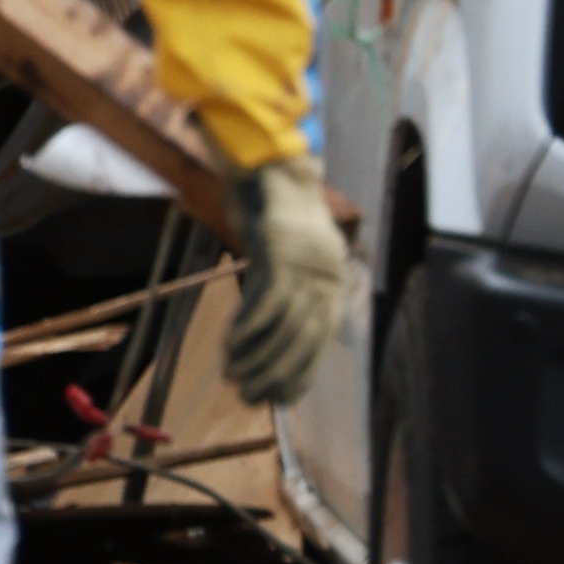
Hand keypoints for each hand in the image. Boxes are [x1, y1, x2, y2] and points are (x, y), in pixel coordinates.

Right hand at [220, 156, 355, 407]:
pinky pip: (268, 298)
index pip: (320, 341)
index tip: (278, 400)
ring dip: (258, 357)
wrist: (276, 163)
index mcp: (333, 282)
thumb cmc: (279, 212)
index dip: (300, 373)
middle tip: (249, 398)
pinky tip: (230, 347)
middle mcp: (325, 276)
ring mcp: (305, 262)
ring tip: (233, 377)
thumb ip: (286, 287)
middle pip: (305, 337)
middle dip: (276, 373)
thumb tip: (266, 334)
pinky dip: (249, 326)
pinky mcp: (280, 249)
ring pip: (287, 324)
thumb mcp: (289, 254)